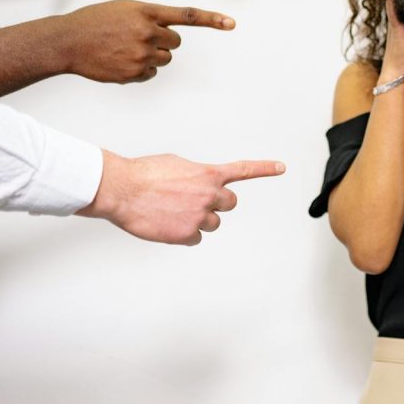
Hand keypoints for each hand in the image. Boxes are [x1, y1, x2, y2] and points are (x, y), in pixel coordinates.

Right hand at [51, 0, 234, 83]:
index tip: (231, 23)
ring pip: (165, 59)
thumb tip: (168, 35)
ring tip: (125, 48)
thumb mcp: (124, 9)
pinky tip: (120, 61)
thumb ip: (150, 17)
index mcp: (146, 12)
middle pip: (175, 42)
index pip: (186, 16)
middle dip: (162, 41)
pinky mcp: (135, 72)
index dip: (211, 19)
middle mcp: (147, 32)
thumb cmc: (95, 22)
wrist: (67, 41)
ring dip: (152, 55)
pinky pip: (152, 73)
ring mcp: (141, 54)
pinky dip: (140, 69)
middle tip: (136, 37)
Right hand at [78, 151, 285, 244]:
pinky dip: (185, 234)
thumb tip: (199, 185)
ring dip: (200, 219)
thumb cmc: (143, 174)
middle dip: (216, 203)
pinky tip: (167, 224)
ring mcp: (200, 216)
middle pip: (229, 203)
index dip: (265, 169)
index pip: (244, 170)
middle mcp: (210, 195)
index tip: (282, 167)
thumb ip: (195, 176)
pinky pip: (195, 238)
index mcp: (209, 175)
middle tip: (195, 201)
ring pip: (212, 223)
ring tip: (174, 212)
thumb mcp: (176, 165)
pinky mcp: (186, 234)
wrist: (121, 189)